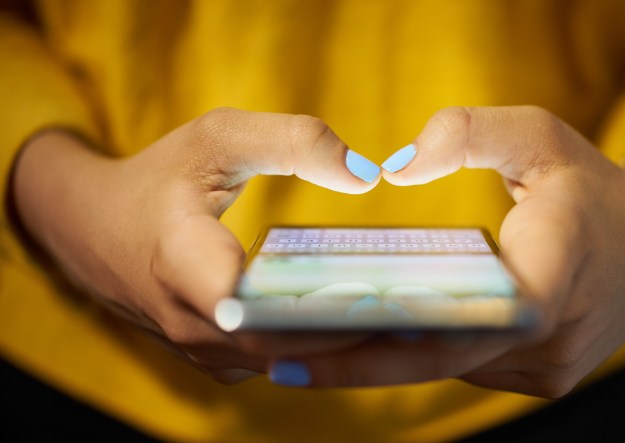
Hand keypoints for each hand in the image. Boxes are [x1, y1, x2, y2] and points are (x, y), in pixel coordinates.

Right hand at [11, 108, 380, 382]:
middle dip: (357, 331)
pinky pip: (277, 361)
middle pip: (287, 344)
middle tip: (429, 312)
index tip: (386, 295)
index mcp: (182, 262)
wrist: (91, 229)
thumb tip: (367, 174)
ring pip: (287, 361)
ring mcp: (202, 351)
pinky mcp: (215, 359)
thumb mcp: (218, 137)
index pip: (257, 307)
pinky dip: (320, 346)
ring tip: (413, 320)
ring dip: (345, 344)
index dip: (323, 308)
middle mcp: (191, 324)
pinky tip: (367, 322)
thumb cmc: (158, 178)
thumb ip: (293, 141)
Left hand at [267, 106, 624, 396]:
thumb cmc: (589, 186)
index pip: (465, 320)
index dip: (384, 340)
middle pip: (438, 358)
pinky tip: (366, 341)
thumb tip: (396, 166)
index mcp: (555, 270)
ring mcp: (548, 367)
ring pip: (448, 369)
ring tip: (302, 348)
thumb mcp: (539, 135)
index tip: (309, 345)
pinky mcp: (541, 378)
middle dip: (355, 361)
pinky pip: (465, 367)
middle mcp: (551, 336)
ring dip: (380, 360)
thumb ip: (469, 133)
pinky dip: (417, 356)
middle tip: (274, 356)